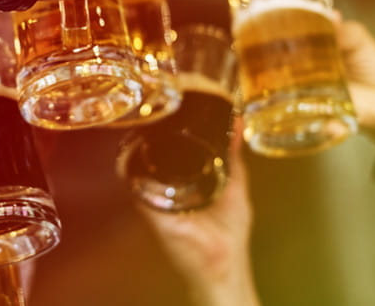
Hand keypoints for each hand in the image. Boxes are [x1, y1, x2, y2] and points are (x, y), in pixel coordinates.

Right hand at [138, 119, 260, 305]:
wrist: (222, 267)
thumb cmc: (227, 235)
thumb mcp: (235, 186)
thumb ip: (233, 157)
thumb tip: (238, 124)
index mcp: (183, 180)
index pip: (168, 152)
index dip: (166, 131)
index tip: (171, 108)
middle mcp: (165, 189)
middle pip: (149, 158)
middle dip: (149, 138)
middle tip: (155, 113)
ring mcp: (157, 200)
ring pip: (139, 171)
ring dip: (139, 153)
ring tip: (145, 131)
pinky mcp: (155, 214)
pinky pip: (139, 192)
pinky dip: (136, 177)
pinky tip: (138, 160)